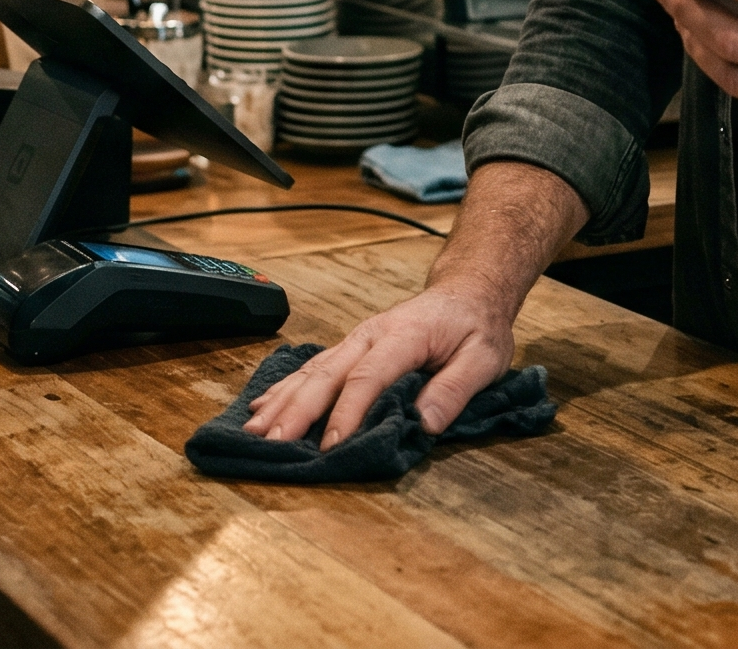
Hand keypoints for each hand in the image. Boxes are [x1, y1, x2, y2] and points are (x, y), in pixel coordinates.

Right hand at [240, 281, 515, 446]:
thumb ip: (455, 389)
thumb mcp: (484, 358)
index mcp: (404, 336)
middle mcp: (371, 335)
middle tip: (271, 443)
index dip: (347, 413)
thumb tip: (424, 424)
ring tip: (253, 430)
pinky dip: (286, 388)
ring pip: (312, 371)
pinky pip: (313, 368)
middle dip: (297, 410)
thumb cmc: (476, 326)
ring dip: (282, 401)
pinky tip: (262, 406)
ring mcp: (357, 340)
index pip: (368, 377)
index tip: (330, 447)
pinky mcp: (351, 348)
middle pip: (327, 373)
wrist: (468, 291)